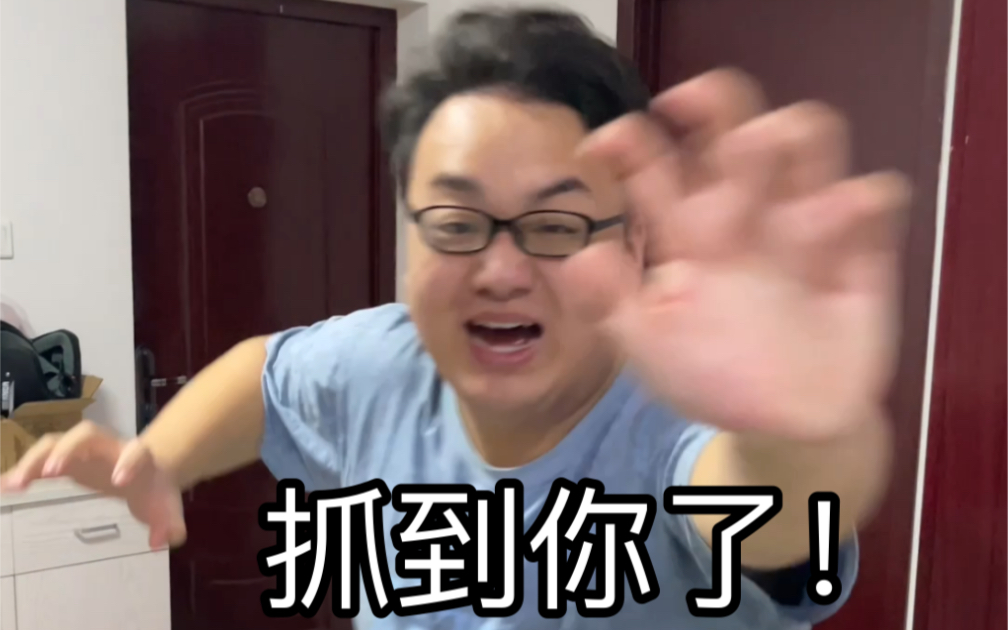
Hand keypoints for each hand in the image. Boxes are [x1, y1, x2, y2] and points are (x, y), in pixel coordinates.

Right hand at [0, 421, 186, 548]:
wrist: (147, 472)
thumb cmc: (153, 489)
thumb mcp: (165, 507)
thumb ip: (169, 524)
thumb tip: (164, 541)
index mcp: (138, 455)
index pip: (136, 451)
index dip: (128, 462)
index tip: (118, 482)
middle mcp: (108, 446)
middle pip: (86, 433)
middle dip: (68, 449)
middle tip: (51, 473)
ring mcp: (83, 450)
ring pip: (55, 442)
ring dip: (34, 460)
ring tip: (14, 486)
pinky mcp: (65, 461)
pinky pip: (39, 460)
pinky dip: (21, 470)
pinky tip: (3, 486)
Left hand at [574, 69, 909, 440]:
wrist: (784, 428)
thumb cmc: (712, 376)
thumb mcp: (647, 346)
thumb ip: (608, 303)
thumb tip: (575, 256)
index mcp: (686, 232)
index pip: (655, 168)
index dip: (628, 143)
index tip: (605, 145)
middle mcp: (742, 216)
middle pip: (731, 130)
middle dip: (714, 103)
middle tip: (689, 103)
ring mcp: (801, 228)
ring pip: (804, 145)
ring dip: (789, 131)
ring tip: (768, 148)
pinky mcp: (857, 252)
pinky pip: (872, 202)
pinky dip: (863, 195)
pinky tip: (846, 214)